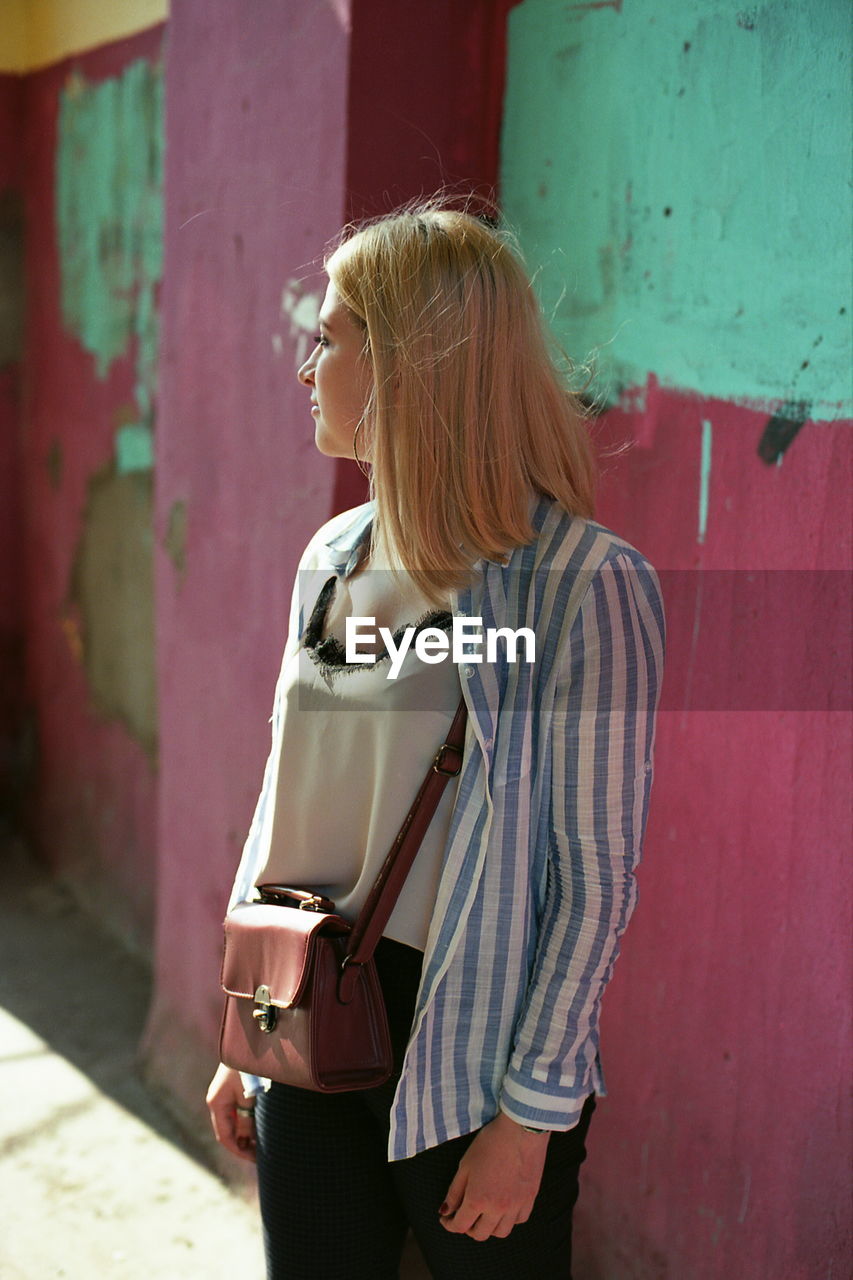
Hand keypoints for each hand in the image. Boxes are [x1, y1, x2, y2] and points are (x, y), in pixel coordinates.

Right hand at [205, 1063, 257, 1162]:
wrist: (250, 1043)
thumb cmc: (248, 1069)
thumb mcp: (248, 1097)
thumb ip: (246, 1122)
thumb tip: (244, 1144)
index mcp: (217, 1103)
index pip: (224, 1136)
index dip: (239, 1150)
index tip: (254, 1159)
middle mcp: (217, 1100)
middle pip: (228, 1130)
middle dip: (243, 1144)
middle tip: (260, 1155)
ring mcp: (223, 1094)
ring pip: (233, 1121)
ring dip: (246, 1133)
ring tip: (262, 1143)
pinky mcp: (231, 1089)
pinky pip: (237, 1111)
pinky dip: (247, 1121)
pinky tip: (258, 1126)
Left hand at [439, 1111, 549, 1240]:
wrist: (521, 1129)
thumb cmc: (491, 1142)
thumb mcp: (465, 1164)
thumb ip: (454, 1191)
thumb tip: (445, 1210)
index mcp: (478, 1199)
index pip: (460, 1225)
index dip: (449, 1224)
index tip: (446, 1218)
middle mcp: (498, 1208)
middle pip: (480, 1234)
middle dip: (468, 1228)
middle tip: (464, 1215)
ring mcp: (516, 1205)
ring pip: (501, 1232)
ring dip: (489, 1227)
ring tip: (484, 1213)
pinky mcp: (530, 1198)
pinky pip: (519, 1220)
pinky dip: (509, 1219)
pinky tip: (504, 1207)